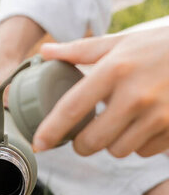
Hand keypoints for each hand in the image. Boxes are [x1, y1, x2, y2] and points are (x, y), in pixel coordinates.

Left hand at [33, 27, 168, 156]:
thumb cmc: (159, 46)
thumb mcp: (122, 42)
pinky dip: (139, 144)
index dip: (51, 130)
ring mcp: (158, 116)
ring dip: (113, 143)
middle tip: (84, 135)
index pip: (72, 108)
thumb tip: (45, 52)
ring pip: (117, 151)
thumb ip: (81, 50)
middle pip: (91, 142)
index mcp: (115, 69)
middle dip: (82, 143)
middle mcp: (135, 95)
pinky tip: (144, 125)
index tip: (38, 145)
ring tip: (121, 123)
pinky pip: (143, 152)